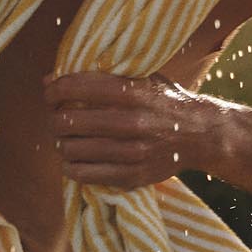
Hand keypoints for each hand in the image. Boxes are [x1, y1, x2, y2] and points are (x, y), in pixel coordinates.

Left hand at [44, 72, 224, 190]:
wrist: (201, 134)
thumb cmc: (164, 101)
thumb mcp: (141, 78)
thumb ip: (100, 76)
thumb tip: (49, 79)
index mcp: (132, 92)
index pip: (75, 88)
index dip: (54, 90)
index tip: (50, 94)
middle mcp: (131, 122)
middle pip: (68, 121)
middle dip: (54, 119)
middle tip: (57, 119)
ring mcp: (132, 152)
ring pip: (72, 149)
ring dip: (61, 144)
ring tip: (65, 140)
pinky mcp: (132, 175)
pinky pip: (84, 174)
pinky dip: (71, 167)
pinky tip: (73, 160)